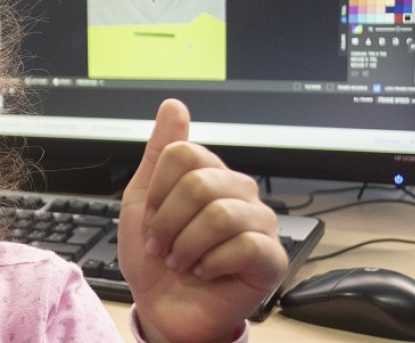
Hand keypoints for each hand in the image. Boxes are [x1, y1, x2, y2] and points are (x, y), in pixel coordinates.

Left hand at [118, 99, 287, 342]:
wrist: (164, 309)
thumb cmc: (157, 258)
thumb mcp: (142, 201)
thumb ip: (159, 154)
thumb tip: (173, 105)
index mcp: (211, 176)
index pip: (184, 153)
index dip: (158, 190)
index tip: (152, 217)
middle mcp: (240, 194)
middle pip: (200, 183)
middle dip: (168, 222)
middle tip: (162, 246)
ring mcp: (260, 225)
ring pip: (220, 214)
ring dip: (186, 245)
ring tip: (181, 262)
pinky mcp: (272, 258)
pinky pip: (244, 246)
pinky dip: (210, 263)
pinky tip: (205, 272)